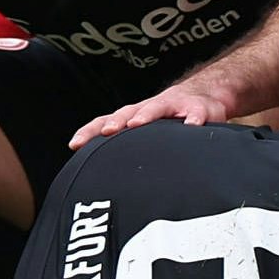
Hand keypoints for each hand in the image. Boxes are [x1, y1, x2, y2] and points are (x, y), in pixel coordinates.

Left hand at [71, 78, 231, 147]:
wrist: (204, 96)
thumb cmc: (168, 122)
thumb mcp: (147, 135)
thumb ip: (129, 152)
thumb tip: (103, 181)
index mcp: (133, 117)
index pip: (106, 123)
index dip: (90, 132)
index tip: (75, 144)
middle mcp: (150, 108)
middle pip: (128, 112)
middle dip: (116, 121)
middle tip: (107, 131)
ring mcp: (174, 105)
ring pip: (157, 106)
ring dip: (146, 114)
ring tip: (138, 122)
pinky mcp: (198, 109)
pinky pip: (196, 113)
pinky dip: (193, 119)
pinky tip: (192, 126)